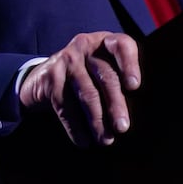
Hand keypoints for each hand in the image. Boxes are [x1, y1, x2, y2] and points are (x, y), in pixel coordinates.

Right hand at [18, 32, 140, 146]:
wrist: (44, 76)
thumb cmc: (88, 76)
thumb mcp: (103, 69)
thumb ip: (120, 81)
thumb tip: (138, 115)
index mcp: (105, 42)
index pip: (122, 46)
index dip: (129, 65)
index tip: (134, 87)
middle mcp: (85, 46)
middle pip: (106, 76)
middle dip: (115, 104)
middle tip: (122, 127)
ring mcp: (66, 60)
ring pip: (86, 93)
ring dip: (97, 120)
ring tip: (105, 139)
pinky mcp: (50, 76)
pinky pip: (65, 105)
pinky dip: (75, 126)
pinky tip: (84, 140)